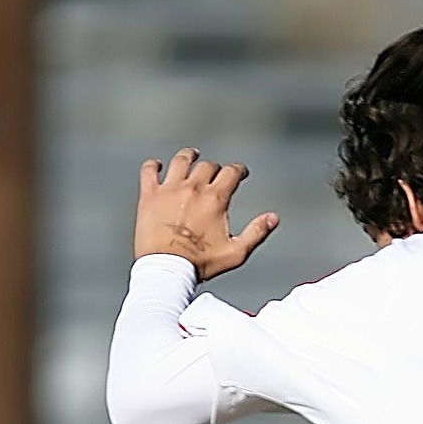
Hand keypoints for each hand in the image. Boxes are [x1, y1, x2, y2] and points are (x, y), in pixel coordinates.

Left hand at [133, 149, 278, 281]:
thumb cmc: (202, 264)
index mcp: (215, 199)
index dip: (239, 170)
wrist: (168, 268)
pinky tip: (157, 166)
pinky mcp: (149, 195)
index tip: (241, 172)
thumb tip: (273, 217)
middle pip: (207, 166)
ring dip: (189, 156)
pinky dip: (153, 165)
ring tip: (192, 155)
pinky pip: (149, 170)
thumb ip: (256, 233)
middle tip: (217, 172)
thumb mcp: (236, 252)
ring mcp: (169, 189)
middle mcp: (193, 188)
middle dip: (215, 167)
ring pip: (180, 161)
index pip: (231, 173)